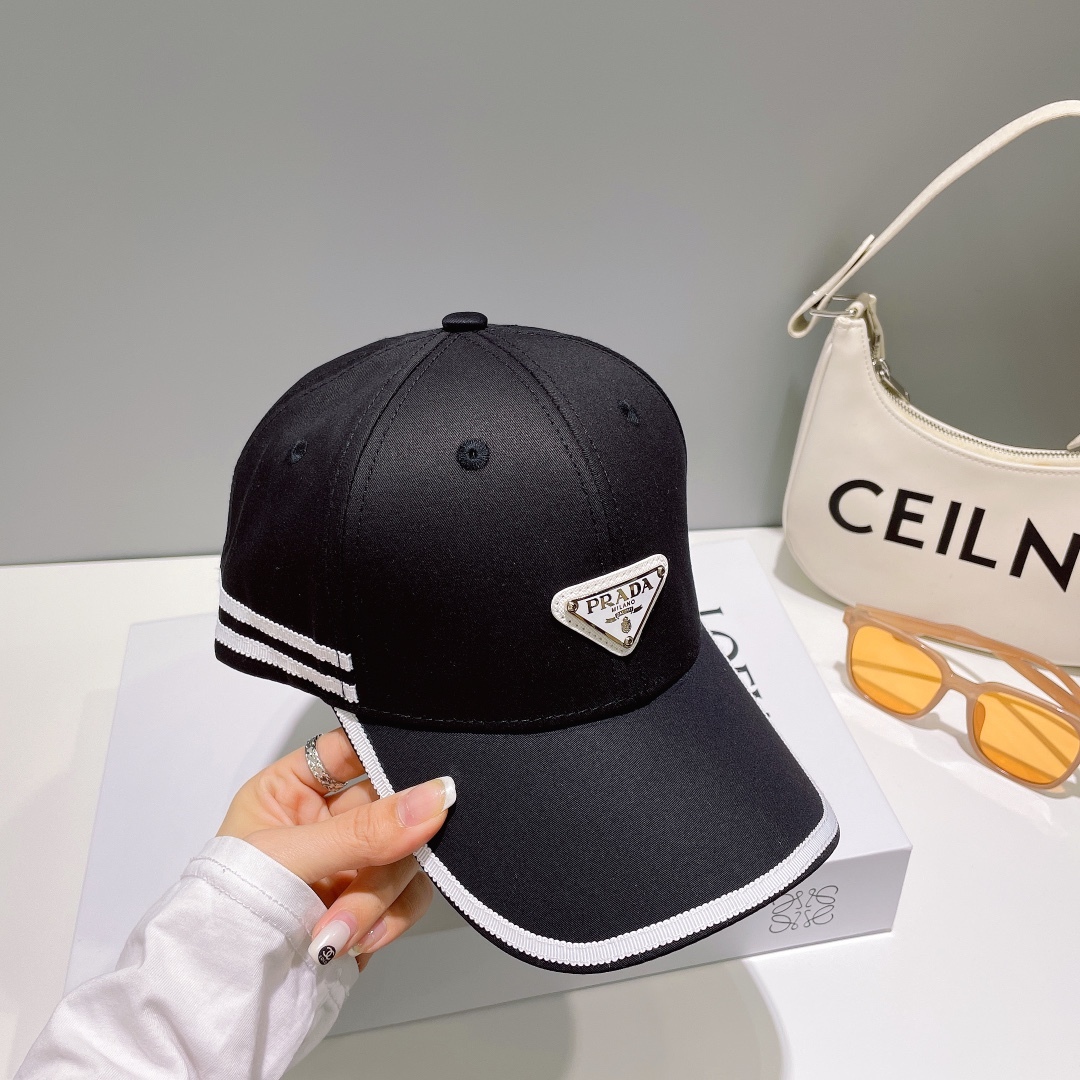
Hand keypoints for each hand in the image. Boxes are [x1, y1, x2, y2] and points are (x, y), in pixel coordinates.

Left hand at [217, 728, 453, 969]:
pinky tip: (355, 943)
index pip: (352, 750)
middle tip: (379, 870)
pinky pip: (408, 899)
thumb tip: (434, 797)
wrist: (218, 998)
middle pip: (391, 809)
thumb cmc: (224, 915)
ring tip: (341, 934)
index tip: (423, 773)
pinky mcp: (370, 907)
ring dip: (380, 897)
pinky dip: (388, 922)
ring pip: (405, 856)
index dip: (386, 755)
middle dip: (383, 850)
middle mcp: (327, 822)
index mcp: (293, 790)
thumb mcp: (288, 860)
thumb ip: (362, 830)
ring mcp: (352, 866)